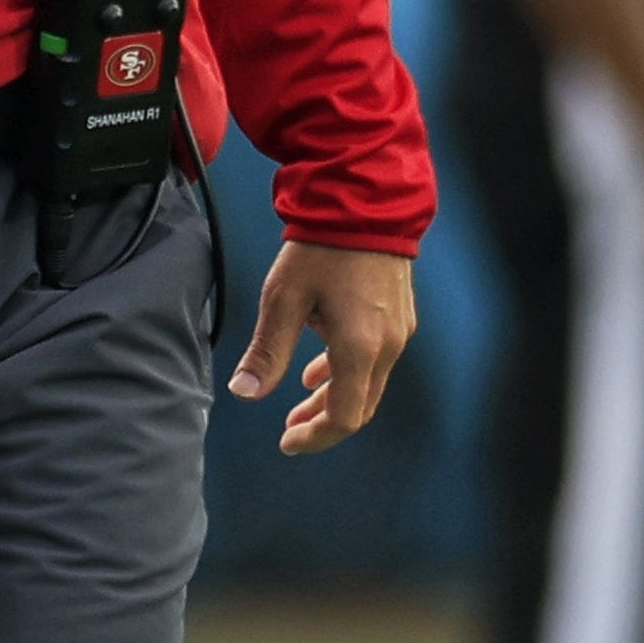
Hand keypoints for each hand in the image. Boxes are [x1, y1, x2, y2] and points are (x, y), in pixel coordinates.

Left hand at [231, 242, 416, 454]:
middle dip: (322, 422)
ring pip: (367, 384)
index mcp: (360, 348)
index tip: (286, 441)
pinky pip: (375, 359)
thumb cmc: (321, 248)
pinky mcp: (399, 316)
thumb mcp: (284, 299)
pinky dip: (346, 372)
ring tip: (298, 403)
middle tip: (288, 429)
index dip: (316, 437)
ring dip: (333, 398)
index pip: (345, 417)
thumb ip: (268, 351)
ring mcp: (398, 331)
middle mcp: (387, 346)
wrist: (366, 201)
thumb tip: (244, 392)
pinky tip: (319, 369)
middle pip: (360, 407)